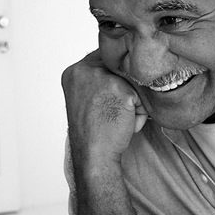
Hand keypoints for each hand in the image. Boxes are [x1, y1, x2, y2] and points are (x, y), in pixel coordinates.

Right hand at [62, 49, 147, 169]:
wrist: (94, 156)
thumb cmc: (94, 132)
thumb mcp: (87, 97)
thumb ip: (98, 78)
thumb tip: (123, 63)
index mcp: (73, 72)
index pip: (103, 58)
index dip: (115, 78)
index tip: (110, 100)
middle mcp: (84, 70)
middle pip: (120, 66)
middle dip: (124, 87)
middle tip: (112, 111)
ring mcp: (101, 78)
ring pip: (132, 79)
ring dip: (133, 99)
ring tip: (120, 118)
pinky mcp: (119, 90)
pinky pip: (142, 95)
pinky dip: (140, 112)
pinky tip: (127, 124)